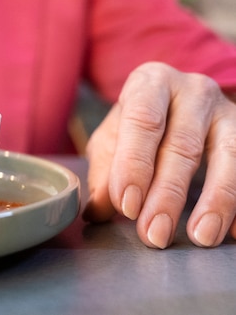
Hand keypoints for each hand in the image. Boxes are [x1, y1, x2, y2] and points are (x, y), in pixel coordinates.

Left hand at [82, 62, 235, 248]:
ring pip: (227, 156)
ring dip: (215, 201)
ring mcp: (226, 110)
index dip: (134, 165)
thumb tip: (98, 211)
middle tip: (154, 234)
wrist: (178, 102)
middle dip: (167, 195)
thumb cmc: (139, 124)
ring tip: (200, 237)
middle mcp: (192, 90)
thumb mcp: (113, 139)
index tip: (127, 205)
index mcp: (150, 83)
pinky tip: (234, 231)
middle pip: (181, 145)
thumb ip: (104, 173)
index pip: (143, 121)